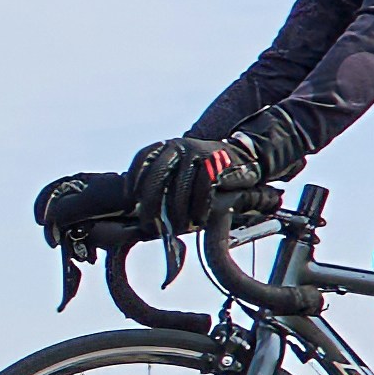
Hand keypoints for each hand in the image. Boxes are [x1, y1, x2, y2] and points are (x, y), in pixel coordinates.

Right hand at [32, 167, 140, 253]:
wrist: (151, 212)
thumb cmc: (122, 200)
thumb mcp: (90, 200)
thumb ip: (65, 208)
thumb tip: (48, 221)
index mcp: (80, 184)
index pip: (52, 192)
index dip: (43, 206)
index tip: (41, 222)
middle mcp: (84, 199)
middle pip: (59, 217)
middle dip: (60, 232)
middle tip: (59, 244)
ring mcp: (92, 216)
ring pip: (71, 233)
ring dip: (74, 245)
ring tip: (84, 255)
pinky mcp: (101, 231)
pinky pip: (84, 243)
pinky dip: (84, 251)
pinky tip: (91, 257)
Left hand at [124, 133, 261, 235]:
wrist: (242, 161)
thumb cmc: (205, 175)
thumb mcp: (181, 175)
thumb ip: (163, 188)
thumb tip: (141, 212)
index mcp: (167, 147)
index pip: (143, 159)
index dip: (134, 179)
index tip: (131, 200)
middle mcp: (179, 146)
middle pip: (157, 175)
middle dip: (151, 204)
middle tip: (150, 225)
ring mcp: (197, 152)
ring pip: (180, 186)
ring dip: (178, 211)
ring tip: (178, 228)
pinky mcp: (215, 162)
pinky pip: (203, 187)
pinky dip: (200, 207)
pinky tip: (199, 220)